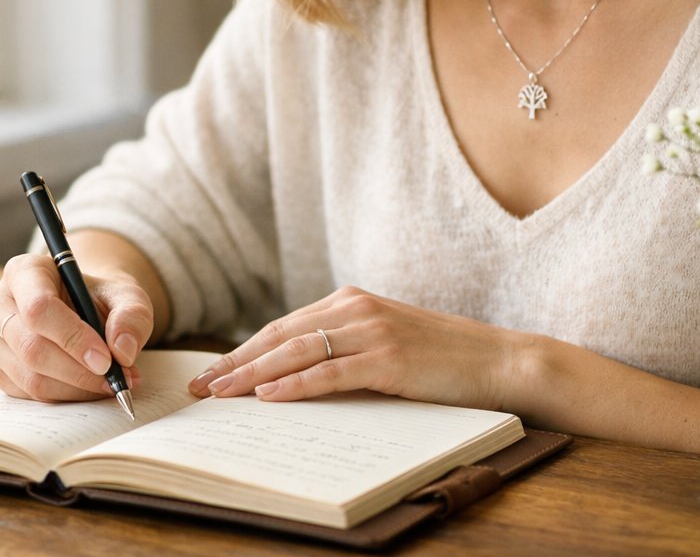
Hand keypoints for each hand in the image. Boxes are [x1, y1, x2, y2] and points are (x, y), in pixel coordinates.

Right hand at [0, 252, 153, 401]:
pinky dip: (66, 397)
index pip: (38, 308)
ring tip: (113, 382)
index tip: (106, 360)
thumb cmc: (99, 298)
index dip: (72, 338)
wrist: (83, 309)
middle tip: (118, 379)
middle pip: (31, 348)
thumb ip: (131, 315)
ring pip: (30, 377)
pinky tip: (90, 386)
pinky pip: (29, 395)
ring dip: (76, 388)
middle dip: (78, 371)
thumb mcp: (126, 295)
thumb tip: (123, 350)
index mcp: (24, 271)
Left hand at [187, 286, 523, 409]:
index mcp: (351, 301)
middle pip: (280, 336)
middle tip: (201, 386)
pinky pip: (330, 373)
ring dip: (253, 374)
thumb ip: (344, 346)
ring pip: (296, 353)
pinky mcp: (387, 359)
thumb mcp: (385, 341)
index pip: (283, 327)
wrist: (498, 359)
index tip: (212, 372)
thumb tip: (294, 373)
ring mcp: (371, 331)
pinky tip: (269, 398)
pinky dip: (295, 385)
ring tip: (221, 392)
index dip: (244, 350)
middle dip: (236, 362)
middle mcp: (355, 308)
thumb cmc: (441, 357)